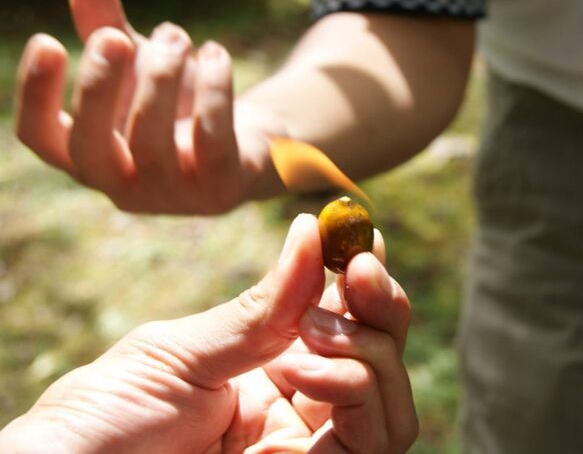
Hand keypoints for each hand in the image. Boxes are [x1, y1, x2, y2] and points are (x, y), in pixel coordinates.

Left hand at [0, 214, 417, 452]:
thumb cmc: (105, 416)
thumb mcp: (181, 350)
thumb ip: (260, 308)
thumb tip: (312, 232)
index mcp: (269, 372)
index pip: (342, 326)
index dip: (364, 285)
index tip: (365, 239)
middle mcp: (299, 411)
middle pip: (383, 361)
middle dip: (382, 309)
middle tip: (357, 270)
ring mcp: (310, 450)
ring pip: (394, 406)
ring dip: (368, 352)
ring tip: (309, 333)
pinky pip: (377, 439)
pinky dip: (356, 390)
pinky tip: (302, 368)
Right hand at [15, 0, 286, 213]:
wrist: (257, 145)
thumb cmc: (185, 108)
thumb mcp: (143, 66)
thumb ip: (108, 27)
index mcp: (92, 156)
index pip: (41, 138)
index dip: (36, 94)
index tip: (49, 41)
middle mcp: (125, 185)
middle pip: (90, 148)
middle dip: (98, 87)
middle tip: (116, 38)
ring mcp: (173, 195)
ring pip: (151, 143)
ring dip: (161, 78)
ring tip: (176, 37)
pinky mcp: (220, 189)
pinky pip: (212, 142)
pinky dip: (214, 92)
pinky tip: (215, 54)